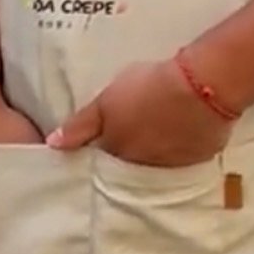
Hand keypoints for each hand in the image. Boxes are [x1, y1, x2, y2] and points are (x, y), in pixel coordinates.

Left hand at [46, 55, 231, 167]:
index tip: (98, 145)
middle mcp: (142, 166)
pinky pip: (183, 159)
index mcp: (118, 151)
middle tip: (128, 139)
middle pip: (128, 166)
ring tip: (155, 136)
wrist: (200, 87)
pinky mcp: (198, 158)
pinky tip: (180, 135)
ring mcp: (172, 165)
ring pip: (155, 165)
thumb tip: (53, 145)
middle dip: (125, 158)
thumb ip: (80, 125)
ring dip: (152, 155)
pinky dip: (178, 150)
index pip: (101, 160)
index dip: (99, 151)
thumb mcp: (106, 100)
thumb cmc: (148, 87)